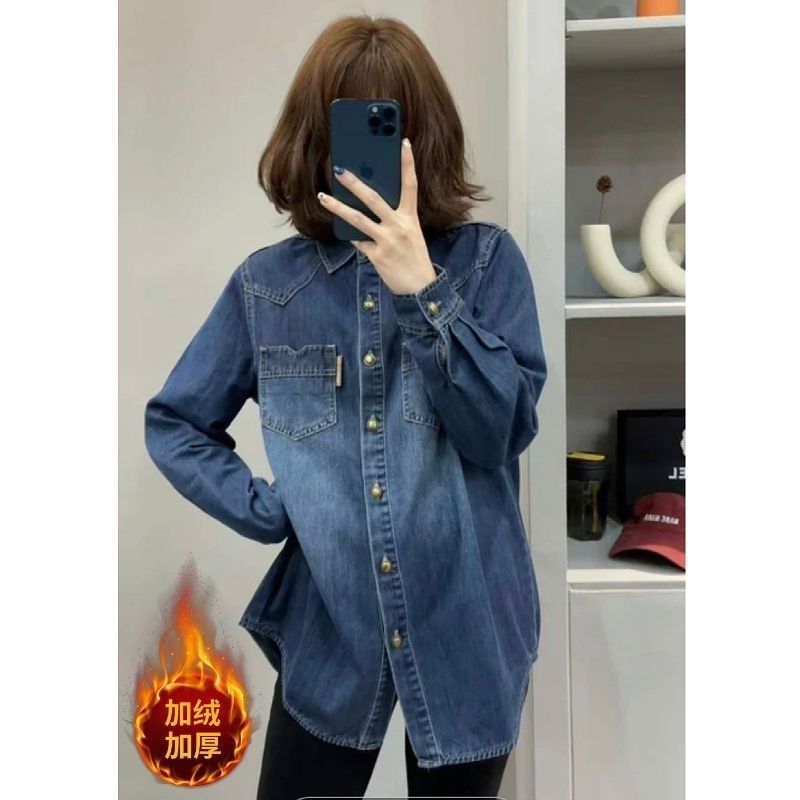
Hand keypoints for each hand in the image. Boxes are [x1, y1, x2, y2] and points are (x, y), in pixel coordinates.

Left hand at [317, 138, 436, 294]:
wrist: (419, 288)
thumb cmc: (415, 258)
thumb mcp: (411, 233)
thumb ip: (396, 218)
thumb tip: (374, 203)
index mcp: (410, 218)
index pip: (410, 185)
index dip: (408, 163)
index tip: (403, 143)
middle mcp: (399, 226)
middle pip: (374, 199)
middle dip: (355, 183)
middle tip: (339, 170)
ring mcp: (387, 241)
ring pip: (358, 219)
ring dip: (338, 207)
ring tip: (323, 196)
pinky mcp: (377, 255)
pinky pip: (358, 241)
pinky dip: (349, 234)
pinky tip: (339, 227)